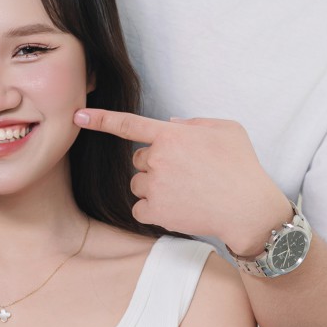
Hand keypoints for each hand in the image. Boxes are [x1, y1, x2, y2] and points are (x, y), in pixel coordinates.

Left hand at [73, 106, 288, 251]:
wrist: (248, 209)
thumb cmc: (242, 167)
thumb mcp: (226, 130)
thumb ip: (194, 123)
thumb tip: (170, 125)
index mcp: (172, 135)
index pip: (129, 123)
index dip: (100, 118)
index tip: (78, 115)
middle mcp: (158, 159)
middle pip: (138, 160)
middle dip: (155, 165)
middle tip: (184, 173)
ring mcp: (155, 186)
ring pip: (137, 184)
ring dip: (153, 187)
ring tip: (185, 192)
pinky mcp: (155, 211)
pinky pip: (139, 208)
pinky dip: (152, 210)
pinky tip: (177, 208)